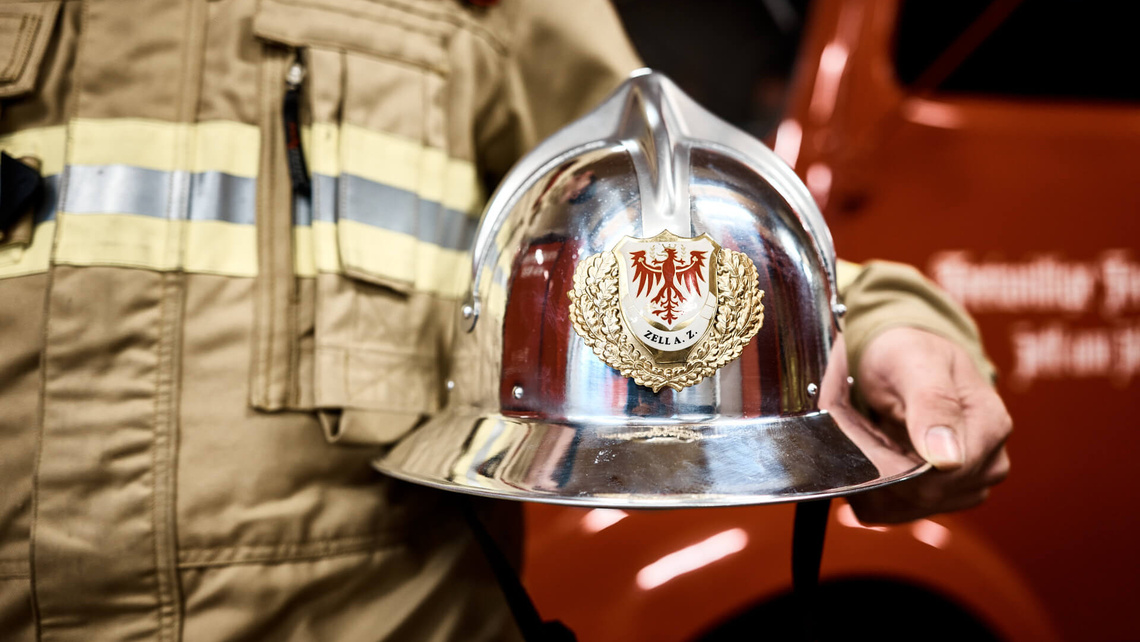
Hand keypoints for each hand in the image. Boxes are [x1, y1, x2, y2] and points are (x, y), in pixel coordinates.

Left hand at [845, 327, 1011, 523]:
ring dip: (874, 479)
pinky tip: (869, 458)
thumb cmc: (909, 351)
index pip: (945, 475)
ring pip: (908, 508)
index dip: (896, 462)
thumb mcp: (914, 362)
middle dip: (880, 467)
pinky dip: (874, 489)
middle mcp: (987, 461)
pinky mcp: (942, 496)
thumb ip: (933, 404)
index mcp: (989, 425)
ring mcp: (967, 483)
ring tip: (864, 438)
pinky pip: (898, 511)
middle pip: (926, 495)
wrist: (903, 354)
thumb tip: (948, 460)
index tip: (862, 434)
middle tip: (853, 430)